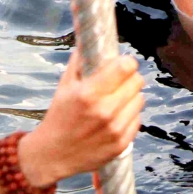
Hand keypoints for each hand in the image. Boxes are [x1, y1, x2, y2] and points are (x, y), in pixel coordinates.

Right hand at [19, 52, 144, 186]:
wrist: (52, 155)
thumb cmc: (59, 116)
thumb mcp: (64, 85)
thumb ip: (80, 60)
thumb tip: (92, 38)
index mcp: (88, 94)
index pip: (125, 67)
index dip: (126, 62)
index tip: (122, 63)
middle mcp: (104, 111)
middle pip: (137, 81)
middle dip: (129, 78)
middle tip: (120, 81)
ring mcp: (115, 130)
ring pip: (140, 99)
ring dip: (131, 96)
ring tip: (116, 99)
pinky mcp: (121, 144)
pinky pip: (138, 118)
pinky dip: (130, 114)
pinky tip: (116, 116)